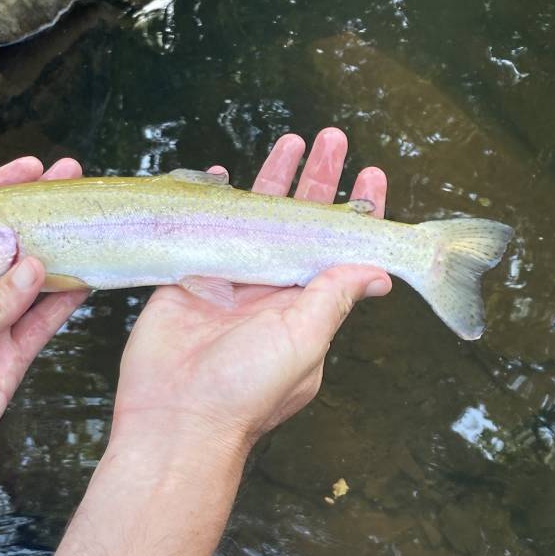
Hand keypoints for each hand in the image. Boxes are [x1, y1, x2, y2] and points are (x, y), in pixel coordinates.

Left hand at [0, 156, 87, 498]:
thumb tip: (34, 268)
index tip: (31, 167)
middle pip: (8, 248)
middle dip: (39, 217)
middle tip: (72, 186)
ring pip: (32, 285)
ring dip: (59, 256)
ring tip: (88, 226)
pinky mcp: (10, 359)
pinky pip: (42, 324)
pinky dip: (63, 303)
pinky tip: (86, 279)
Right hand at [116, 129, 390, 444]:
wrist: (175, 417)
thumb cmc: (245, 389)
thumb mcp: (304, 342)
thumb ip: (334, 298)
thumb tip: (380, 272)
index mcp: (306, 304)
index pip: (342, 247)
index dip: (359, 212)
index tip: (373, 176)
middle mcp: (272, 287)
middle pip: (301, 220)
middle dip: (319, 179)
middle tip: (333, 138)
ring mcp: (229, 279)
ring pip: (256, 216)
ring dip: (273, 178)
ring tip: (291, 140)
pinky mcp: (189, 276)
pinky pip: (204, 226)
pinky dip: (211, 199)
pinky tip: (219, 173)